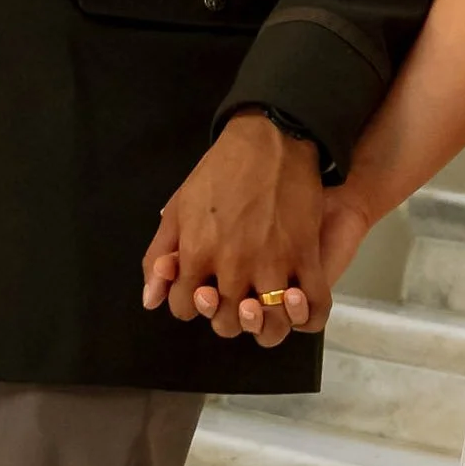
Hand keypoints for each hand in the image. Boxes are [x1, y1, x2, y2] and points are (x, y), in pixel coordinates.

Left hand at [142, 113, 329, 346]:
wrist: (272, 140)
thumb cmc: (222, 171)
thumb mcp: (178, 208)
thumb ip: (158, 257)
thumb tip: (151, 301)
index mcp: (197, 253)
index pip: (185, 308)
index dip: (190, 303)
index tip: (201, 289)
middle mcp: (234, 266)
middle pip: (227, 324)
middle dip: (226, 317)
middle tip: (234, 298)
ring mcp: (273, 263)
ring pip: (270, 326)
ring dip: (266, 326)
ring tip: (267, 310)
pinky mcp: (305, 255)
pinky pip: (313, 306)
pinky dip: (307, 316)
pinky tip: (298, 306)